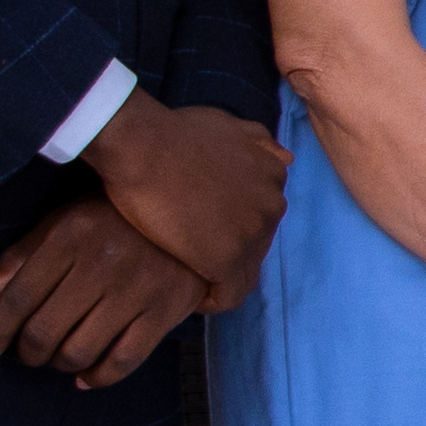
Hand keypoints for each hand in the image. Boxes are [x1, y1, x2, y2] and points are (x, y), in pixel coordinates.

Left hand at [0, 201, 201, 385]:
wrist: (193, 209)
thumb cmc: (116, 218)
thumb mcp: (64, 222)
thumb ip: (21, 257)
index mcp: (69, 237)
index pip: (19, 297)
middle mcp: (101, 264)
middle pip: (44, 329)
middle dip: (26, 352)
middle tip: (26, 354)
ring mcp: (136, 290)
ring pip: (80, 350)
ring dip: (58, 364)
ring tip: (56, 359)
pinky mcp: (165, 311)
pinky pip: (124, 359)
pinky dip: (98, 378)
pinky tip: (85, 378)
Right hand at [86, 96, 285, 301]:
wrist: (142, 146)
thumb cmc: (173, 132)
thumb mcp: (225, 124)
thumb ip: (255, 140)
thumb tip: (283, 155)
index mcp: (274, 175)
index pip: (261, 214)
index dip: (233, 226)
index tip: (205, 230)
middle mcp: (272, 205)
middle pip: (256, 244)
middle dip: (229, 251)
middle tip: (193, 253)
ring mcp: (252, 234)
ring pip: (245, 272)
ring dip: (220, 277)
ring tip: (190, 276)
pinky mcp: (227, 259)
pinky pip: (230, 296)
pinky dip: (212, 301)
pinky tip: (191, 299)